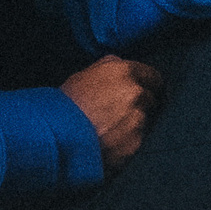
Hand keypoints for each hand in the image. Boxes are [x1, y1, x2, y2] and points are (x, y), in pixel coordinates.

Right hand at [60, 53, 162, 168]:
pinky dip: (128, 142)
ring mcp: (138, 119)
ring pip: (146, 121)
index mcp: (124, 72)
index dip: (149, 84)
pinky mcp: (135, 143)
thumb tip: (122, 66)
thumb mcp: (83, 75)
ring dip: (135, 124)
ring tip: (113, 130)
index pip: (153, 76)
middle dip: (142, 105)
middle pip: (151, 99)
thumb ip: (109, 67)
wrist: (57, 139)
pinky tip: (111, 143)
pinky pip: (138, 140)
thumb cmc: (65, 106)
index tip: (148, 91)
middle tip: (124, 114)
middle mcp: (136, 93)